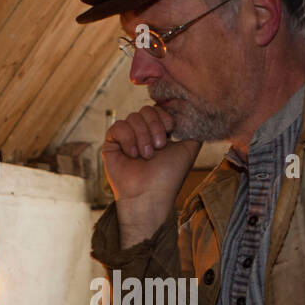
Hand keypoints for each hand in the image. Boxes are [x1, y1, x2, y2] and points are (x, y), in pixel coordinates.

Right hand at [102, 105, 200, 245]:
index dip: (164, 117)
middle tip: (158, 147)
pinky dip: (128, 139)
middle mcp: (142, 134)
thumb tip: (191, 114)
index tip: (170, 131)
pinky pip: (118, 126)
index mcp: (159, 133)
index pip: (158, 109)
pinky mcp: (111, 144)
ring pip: (132, 117)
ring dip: (142, 136)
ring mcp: (126, 138)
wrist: (150, 195)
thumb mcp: (188, 149)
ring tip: (146, 156)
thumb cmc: (169, 177)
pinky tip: (132, 155)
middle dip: (154, 126)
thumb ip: (193, 130)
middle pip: (146, 110)